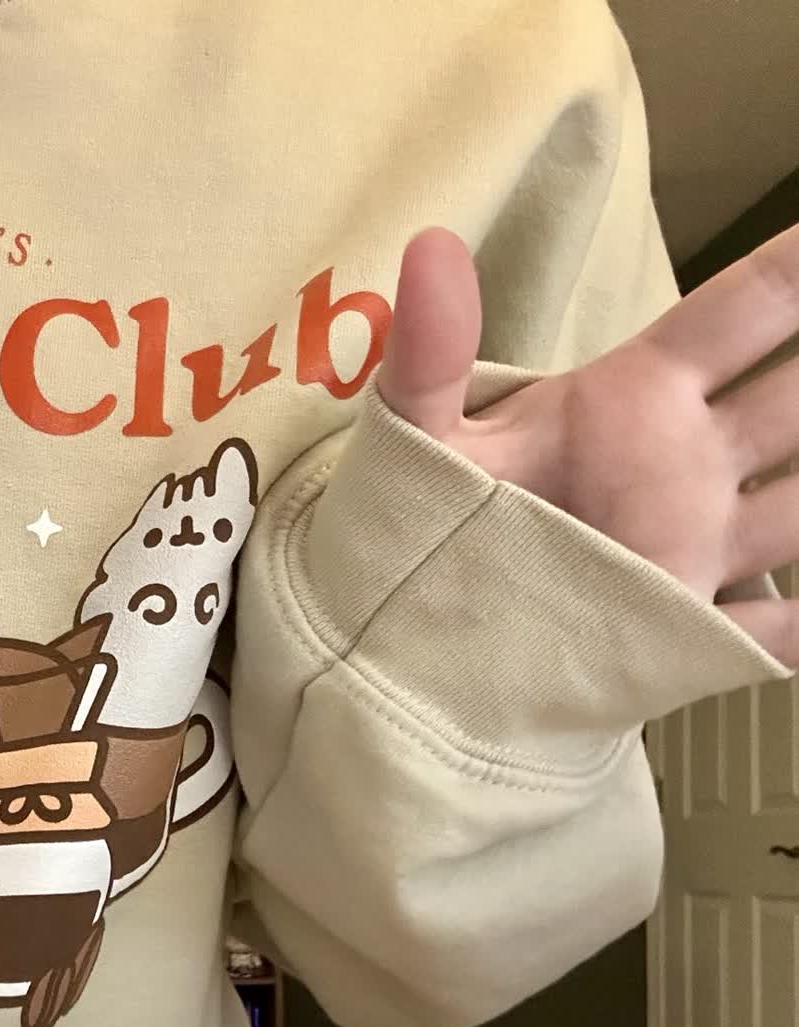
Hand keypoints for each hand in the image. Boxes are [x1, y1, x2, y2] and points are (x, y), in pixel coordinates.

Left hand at [377, 224, 798, 662]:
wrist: (408, 639)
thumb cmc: (422, 525)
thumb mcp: (421, 440)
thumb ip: (430, 352)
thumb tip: (430, 244)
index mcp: (632, 400)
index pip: (743, 314)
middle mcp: (684, 465)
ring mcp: (694, 548)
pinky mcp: (685, 630)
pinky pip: (782, 631)